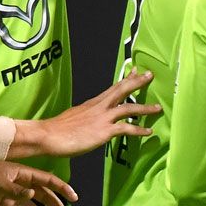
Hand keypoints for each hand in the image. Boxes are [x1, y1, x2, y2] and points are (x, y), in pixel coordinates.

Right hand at [17, 70, 160, 157]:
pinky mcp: (104, 131)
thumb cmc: (57, 130)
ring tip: (158, 108)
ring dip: (145, 108)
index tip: (135, 70)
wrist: (47, 135)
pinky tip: (148, 132)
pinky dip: (139, 130)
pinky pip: (126, 129)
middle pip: (122, 90)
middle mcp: (99, 107)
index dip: (126, 79)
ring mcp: (102, 118)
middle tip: (150, 75)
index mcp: (92, 103)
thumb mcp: (74, 116)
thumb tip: (89, 118)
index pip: (113, 87)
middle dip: (137, 82)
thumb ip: (85, 115)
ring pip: (128, 108)